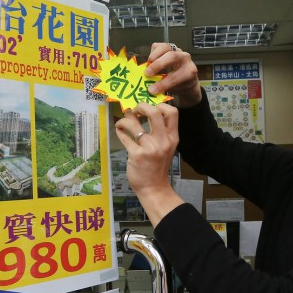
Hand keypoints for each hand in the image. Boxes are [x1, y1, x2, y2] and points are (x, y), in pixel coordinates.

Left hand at [115, 103, 184, 224]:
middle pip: (154, 112)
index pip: (172, 112)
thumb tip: (142, 112)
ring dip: (124, 120)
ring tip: (123, 122)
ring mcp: (150, 148)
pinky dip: (119, 131)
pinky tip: (119, 132)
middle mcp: (163, 141)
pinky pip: (125, 137)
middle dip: (141, 106)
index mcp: (172, 137)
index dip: (160, 104)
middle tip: (134, 110)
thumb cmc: (158, 166)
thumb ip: (160, 132)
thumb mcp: (166, 148)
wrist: (154, 188)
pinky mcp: (137, 155)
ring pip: (134, 124)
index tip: (149, 106)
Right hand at [145, 42, 200, 105]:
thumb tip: (150, 88)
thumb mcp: (175, 89)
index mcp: (189, 72)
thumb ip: (164, 87)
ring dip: (153, 56)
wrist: (187, 78)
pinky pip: (158, 46)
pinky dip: (152, 53)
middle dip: (158, 65)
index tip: (151, 89)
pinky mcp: (169, 47)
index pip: (175, 77)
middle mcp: (185, 59)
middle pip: (172, 56)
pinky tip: (150, 62)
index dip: (162, 84)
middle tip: (147, 73)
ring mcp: (177, 51)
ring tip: (147, 66)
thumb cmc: (180, 85)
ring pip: (165, 47)